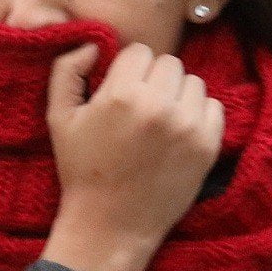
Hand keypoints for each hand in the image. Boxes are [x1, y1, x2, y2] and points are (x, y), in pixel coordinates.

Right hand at [38, 41, 225, 270]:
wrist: (110, 225)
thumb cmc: (81, 171)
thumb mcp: (58, 119)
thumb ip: (66, 71)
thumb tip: (93, 44)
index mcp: (122, 95)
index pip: (140, 52)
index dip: (127, 70)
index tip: (119, 92)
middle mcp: (160, 105)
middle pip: (169, 63)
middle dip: (153, 80)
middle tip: (138, 109)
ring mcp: (188, 125)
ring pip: (193, 82)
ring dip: (177, 95)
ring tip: (158, 121)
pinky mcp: (208, 144)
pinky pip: (213, 107)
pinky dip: (196, 115)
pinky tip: (176, 134)